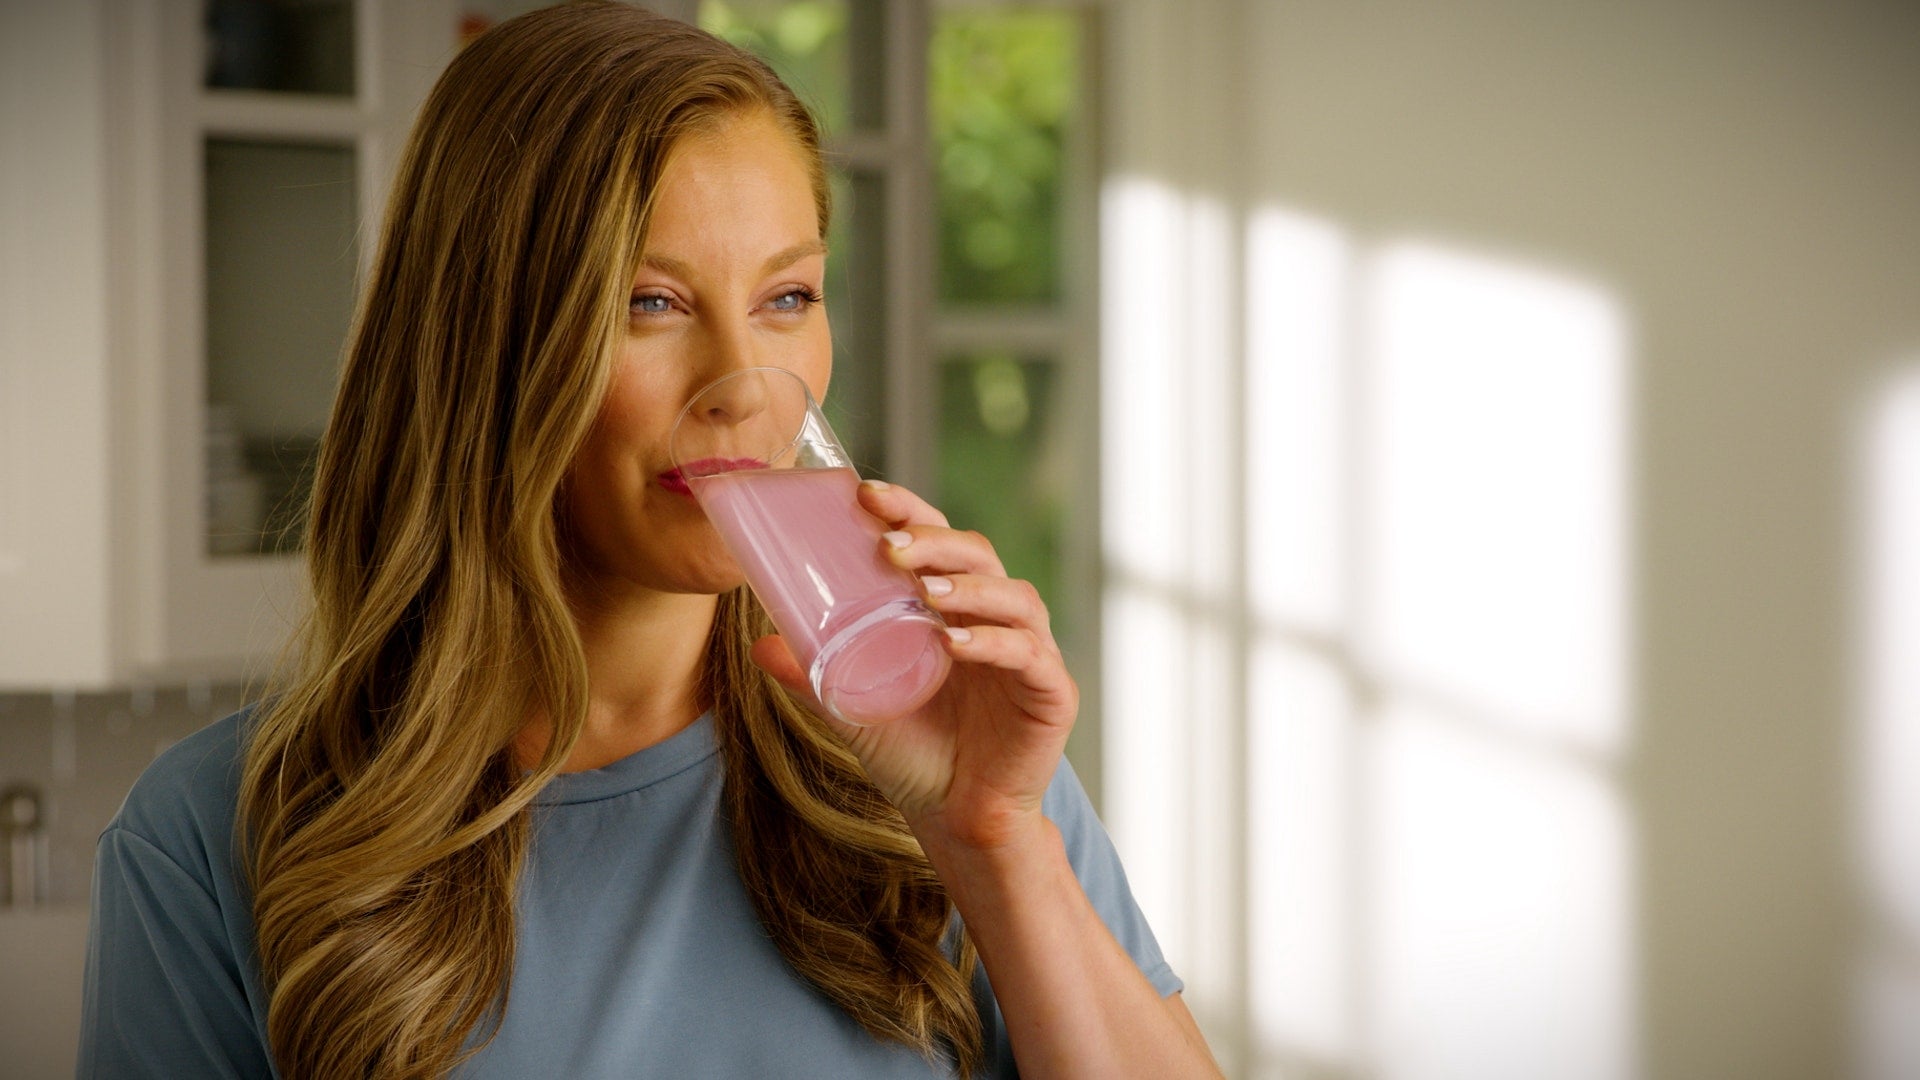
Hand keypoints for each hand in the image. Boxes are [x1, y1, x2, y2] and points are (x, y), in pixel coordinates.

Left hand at [748, 480, 1076, 852]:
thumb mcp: (855, 709)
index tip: (867, 495)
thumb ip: (814, 676)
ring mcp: (1030, 653)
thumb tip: (760, 644)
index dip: (911, 511)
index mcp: (954, 608)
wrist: (955, 820)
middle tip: (891, 547)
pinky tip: (957, 645)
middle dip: (936, 541)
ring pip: (1015, 597)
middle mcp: (997, 618)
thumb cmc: (913, 755)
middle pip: (980, 554)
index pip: (939, 540)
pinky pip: (1029, 655)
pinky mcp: (1051, 694)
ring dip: (971, 587)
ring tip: (927, 592)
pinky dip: (994, 643)